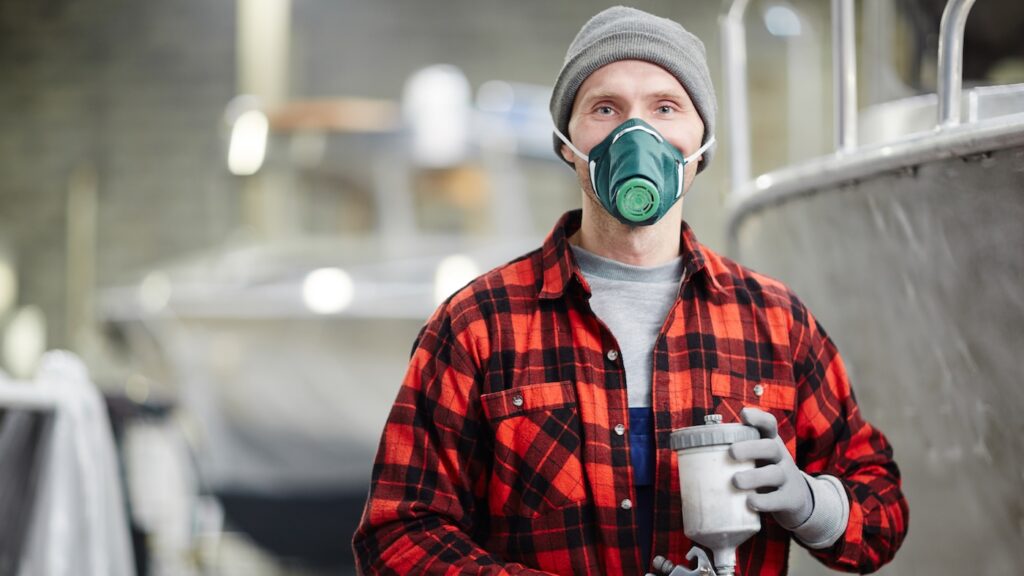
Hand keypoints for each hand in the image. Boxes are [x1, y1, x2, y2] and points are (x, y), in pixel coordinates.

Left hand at [729, 407, 812, 528]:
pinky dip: (764, 501)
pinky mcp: (790, 499)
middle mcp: (781, 457)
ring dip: (754, 477)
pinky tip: (750, 502)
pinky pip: (778, 499)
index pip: (770, 425)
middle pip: (771, 447)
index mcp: (770, 444)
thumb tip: (689, 453)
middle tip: (731, 452)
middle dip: (751, 448)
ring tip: (736, 481)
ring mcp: (787, 478)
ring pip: (774, 474)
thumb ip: (734, 454)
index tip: (744, 415)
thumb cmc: (765, 474)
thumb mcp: (756, 459)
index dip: (759, 418)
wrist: (797, 500)